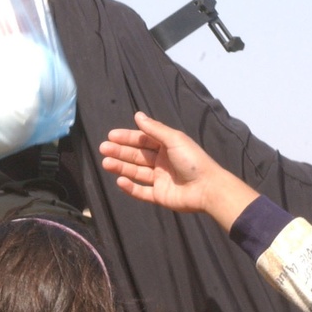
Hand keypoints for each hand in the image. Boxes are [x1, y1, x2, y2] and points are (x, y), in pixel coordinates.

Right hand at [100, 113, 257, 228]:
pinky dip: (130, 187)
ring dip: (121, 167)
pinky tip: (120, 181)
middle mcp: (162, 162)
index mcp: (167, 147)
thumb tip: (137, 115)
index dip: (127, 138)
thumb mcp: (174, 139)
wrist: (208, 188)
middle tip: (103, 148)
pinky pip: (141, 191)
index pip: (143, 140)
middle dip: (120, 151)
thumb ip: (154, 129)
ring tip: (106, 163)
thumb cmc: (193, 160)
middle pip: (137, 156)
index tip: (111, 136)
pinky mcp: (159, 196)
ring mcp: (160, 179)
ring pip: (136, 172)